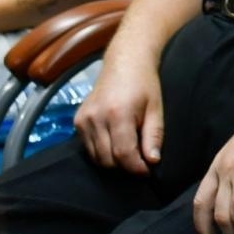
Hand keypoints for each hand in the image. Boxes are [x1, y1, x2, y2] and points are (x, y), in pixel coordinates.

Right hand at [75, 52, 164, 174]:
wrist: (124, 62)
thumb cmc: (144, 84)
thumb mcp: (156, 108)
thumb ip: (153, 136)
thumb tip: (152, 161)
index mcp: (118, 114)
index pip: (124, 154)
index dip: (136, 167)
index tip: (147, 171)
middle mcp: (96, 118)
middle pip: (108, 159)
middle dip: (125, 166)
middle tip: (140, 162)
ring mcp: (83, 120)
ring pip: (96, 157)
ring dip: (113, 161)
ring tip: (129, 152)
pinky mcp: (77, 121)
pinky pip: (88, 147)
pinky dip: (101, 152)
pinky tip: (115, 143)